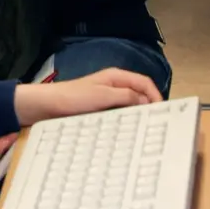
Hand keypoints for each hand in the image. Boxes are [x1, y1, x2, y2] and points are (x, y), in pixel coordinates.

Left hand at [14, 68, 160, 128]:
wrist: (46, 107)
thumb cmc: (73, 98)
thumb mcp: (102, 96)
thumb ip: (125, 96)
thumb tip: (146, 101)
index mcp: (116, 77)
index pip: (144, 82)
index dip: (155, 95)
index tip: (162, 111)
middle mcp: (113, 85)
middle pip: (139, 93)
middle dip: (149, 105)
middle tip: (157, 124)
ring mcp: (106, 98)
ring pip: (129, 105)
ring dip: (138, 114)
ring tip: (145, 130)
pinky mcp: (99, 109)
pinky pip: (118, 113)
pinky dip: (126, 120)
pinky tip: (128, 131)